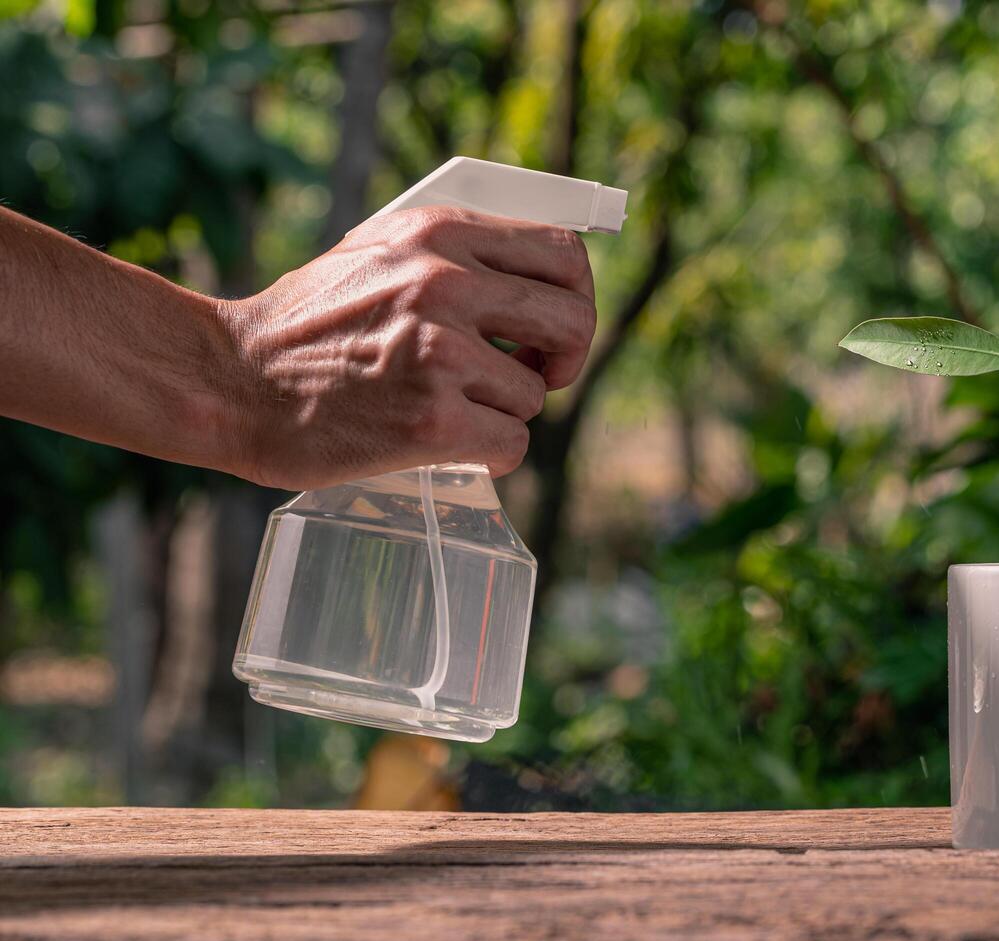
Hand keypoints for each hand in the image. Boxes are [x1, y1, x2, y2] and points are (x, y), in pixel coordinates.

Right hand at [220, 207, 595, 488]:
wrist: (231, 381)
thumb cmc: (307, 326)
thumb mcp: (377, 254)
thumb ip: (452, 255)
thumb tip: (534, 276)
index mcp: (437, 233)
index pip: (561, 251)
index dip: (573, 296)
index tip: (551, 327)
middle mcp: (445, 283)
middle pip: (573, 319)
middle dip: (566, 358)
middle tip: (536, 376)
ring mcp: (440, 352)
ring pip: (534, 394)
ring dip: (504, 411)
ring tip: (451, 408)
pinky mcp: (433, 420)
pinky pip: (511, 444)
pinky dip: (489, 455)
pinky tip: (450, 446)